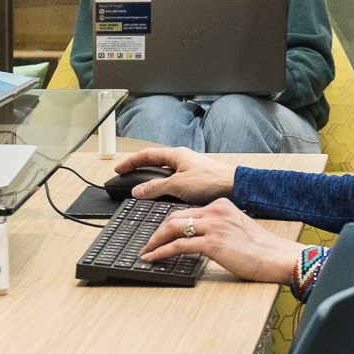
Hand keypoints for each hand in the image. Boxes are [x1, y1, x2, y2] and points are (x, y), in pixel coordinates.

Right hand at [114, 145, 234, 201]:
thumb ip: (155, 187)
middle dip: (139, 169)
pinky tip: (163, 197)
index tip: (118, 169)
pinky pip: (173, 183)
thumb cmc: (211, 181)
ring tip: (141, 190)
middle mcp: (182, 160)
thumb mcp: (177, 185)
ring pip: (164, 174)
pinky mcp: (196, 181)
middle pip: (154, 162)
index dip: (130, 162)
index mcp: (176, 155)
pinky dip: (164, 188)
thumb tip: (137, 190)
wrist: (235, 188)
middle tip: (126, 178)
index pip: (146, 155)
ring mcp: (189, 170)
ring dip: (152, 180)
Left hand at [142, 200, 297, 284]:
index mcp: (221, 205)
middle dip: (157, 231)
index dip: (170, 224)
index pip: (187, 211)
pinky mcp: (212, 243)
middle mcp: (215, 211)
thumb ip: (219, 227)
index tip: (160, 234)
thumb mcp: (238, 228)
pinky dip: (161, 252)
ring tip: (146, 252)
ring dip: (155, 241)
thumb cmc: (262, 249)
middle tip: (148, 243)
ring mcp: (213, 226)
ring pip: (172, 228)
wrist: (277, 257)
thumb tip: (199, 238)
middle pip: (175, 216)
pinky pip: (178, 246)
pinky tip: (154, 258)